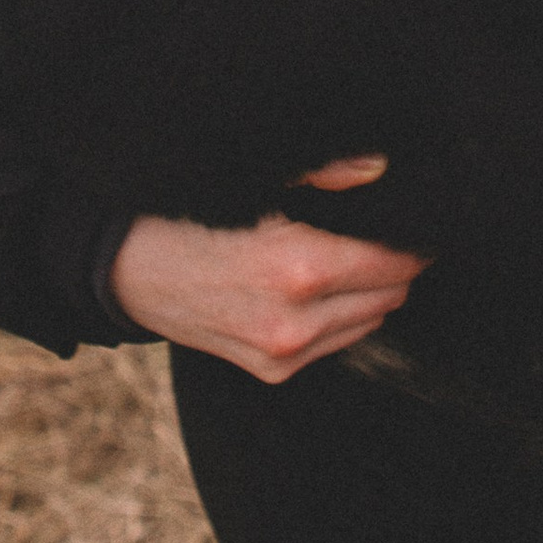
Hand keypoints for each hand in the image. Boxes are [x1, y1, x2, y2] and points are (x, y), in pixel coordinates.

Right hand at [109, 157, 425, 383]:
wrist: (128, 269)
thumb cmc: (192, 211)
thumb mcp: (256, 180)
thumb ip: (326, 175)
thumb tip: (380, 171)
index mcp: (297, 267)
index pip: (393, 259)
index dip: (411, 234)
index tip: (414, 213)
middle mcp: (295, 322)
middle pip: (392, 290)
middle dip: (394, 259)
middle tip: (382, 225)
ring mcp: (284, 354)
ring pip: (372, 318)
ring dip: (372, 287)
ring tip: (347, 250)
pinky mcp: (274, 372)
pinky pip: (341, 339)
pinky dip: (344, 311)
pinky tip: (318, 282)